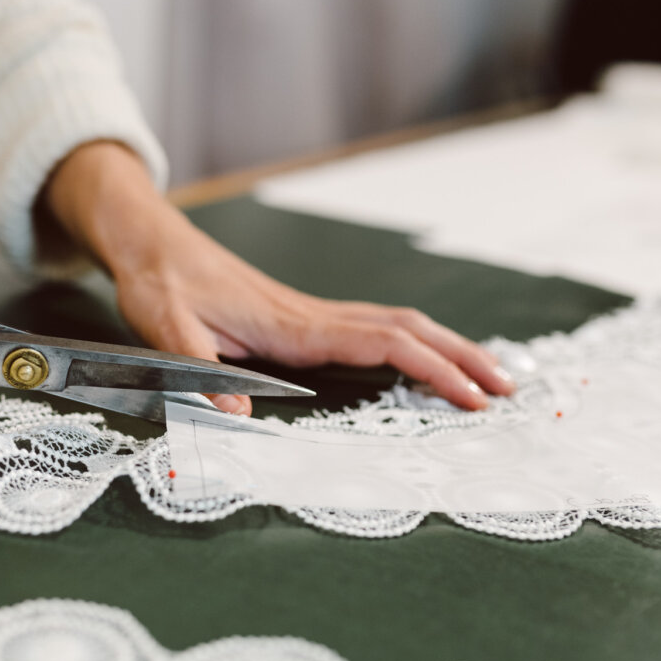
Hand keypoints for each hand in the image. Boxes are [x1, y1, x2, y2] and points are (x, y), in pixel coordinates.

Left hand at [44, 142, 513, 414]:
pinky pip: (374, 329)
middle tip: (508, 390)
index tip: (471, 397)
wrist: (152, 243)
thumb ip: (200, 370)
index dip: (433, 369)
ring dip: (446, 348)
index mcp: (293, 325)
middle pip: (409, 330)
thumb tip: (239, 416)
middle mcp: (313, 317)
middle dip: (463, 358)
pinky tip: (424, 359)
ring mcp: (311, 315)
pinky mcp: (303, 319)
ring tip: (487, 376)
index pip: (383, 342)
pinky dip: (415, 344)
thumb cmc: (161, 282)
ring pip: (398, 325)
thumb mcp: (167, 328)